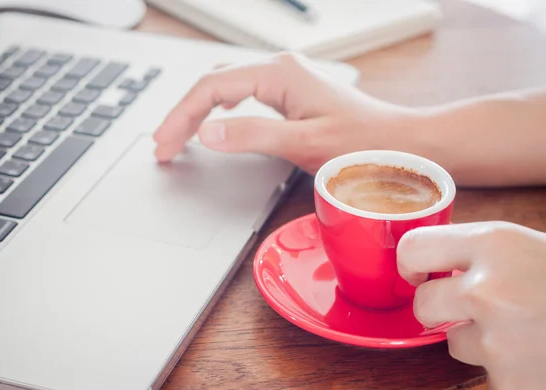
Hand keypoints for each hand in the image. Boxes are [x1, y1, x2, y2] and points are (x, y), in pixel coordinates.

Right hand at [153, 52, 414, 173]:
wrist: (400, 144)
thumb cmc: (363, 144)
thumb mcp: (304, 144)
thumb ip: (253, 135)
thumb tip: (208, 132)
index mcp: (280, 74)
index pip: (212, 88)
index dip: (182, 117)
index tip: (166, 145)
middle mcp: (280, 70)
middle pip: (214, 84)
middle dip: (184, 114)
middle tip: (163, 145)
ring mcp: (286, 80)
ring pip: (226, 88)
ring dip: (198, 111)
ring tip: (177, 136)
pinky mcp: (291, 95)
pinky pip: (243, 95)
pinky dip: (220, 110)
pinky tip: (213, 122)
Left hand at [397, 222, 545, 389]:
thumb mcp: (529, 247)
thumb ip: (480, 252)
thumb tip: (429, 259)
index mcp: (494, 243)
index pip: (413, 248)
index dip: (411, 262)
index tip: (418, 272)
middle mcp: (487, 289)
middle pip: (422, 303)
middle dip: (440, 308)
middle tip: (472, 307)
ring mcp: (499, 341)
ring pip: (455, 343)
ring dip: (481, 341)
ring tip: (526, 332)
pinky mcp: (511, 384)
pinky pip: (489, 376)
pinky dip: (508, 372)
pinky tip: (538, 358)